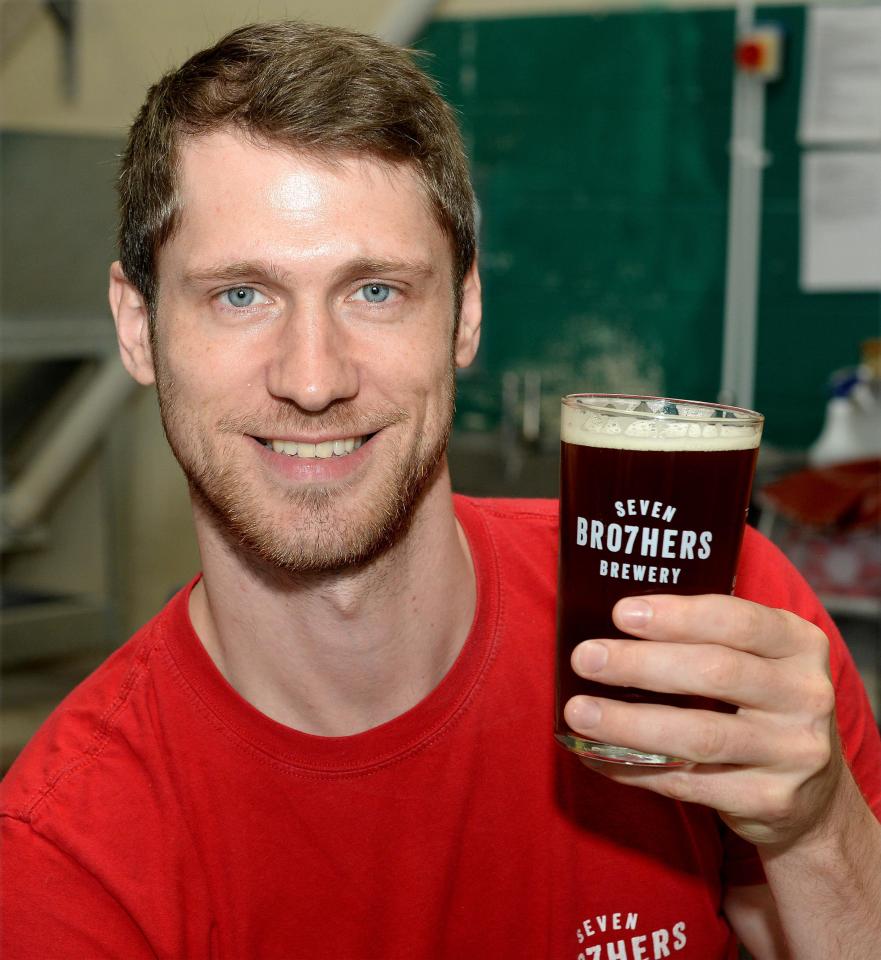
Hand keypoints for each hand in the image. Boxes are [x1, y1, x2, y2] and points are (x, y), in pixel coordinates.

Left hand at [564, 594, 843, 846]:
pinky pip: (689, 784)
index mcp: (800, 644)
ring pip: (700, 735)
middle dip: (641, 664)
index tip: (621, 613)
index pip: (737, 621)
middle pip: (715, 672)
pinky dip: (635, 768)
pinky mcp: (772, 801)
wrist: (813, 796)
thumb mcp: (758, 659)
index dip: (677, 615)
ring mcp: (794, 753)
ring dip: (629, 723)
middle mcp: (806, 695)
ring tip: (579, 711)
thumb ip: (707, 638)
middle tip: (586, 658)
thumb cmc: (761, 705)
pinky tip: (597, 756)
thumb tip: (612, 625)